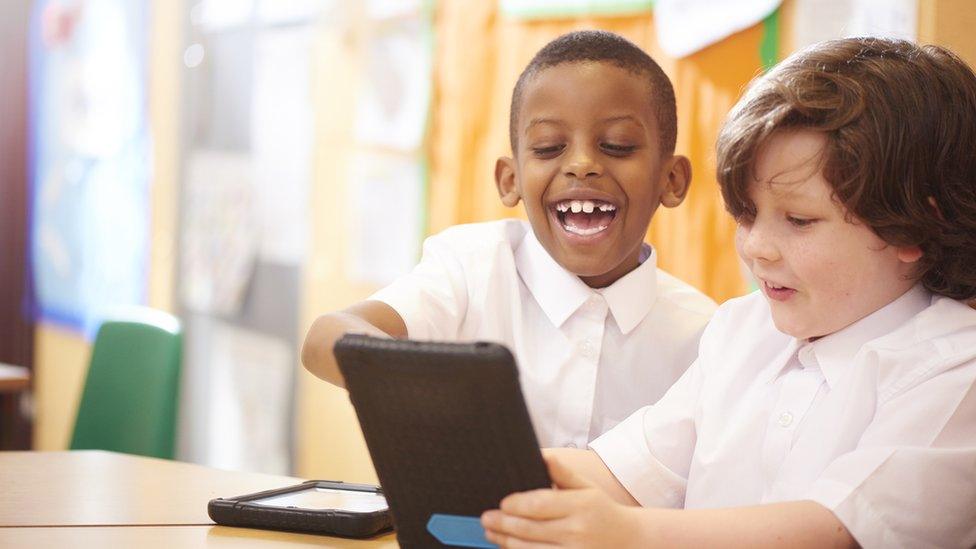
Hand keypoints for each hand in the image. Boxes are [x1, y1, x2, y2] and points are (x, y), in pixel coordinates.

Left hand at [481, 453, 642, 547]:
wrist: (629, 540)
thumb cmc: (602, 510)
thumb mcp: (587, 487)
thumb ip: (563, 473)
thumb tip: (542, 456)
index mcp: (581, 506)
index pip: (540, 504)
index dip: (516, 504)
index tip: (502, 502)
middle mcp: (577, 531)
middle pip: (531, 529)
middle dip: (503, 524)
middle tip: (486, 518)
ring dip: (506, 542)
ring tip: (491, 534)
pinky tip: (510, 548)